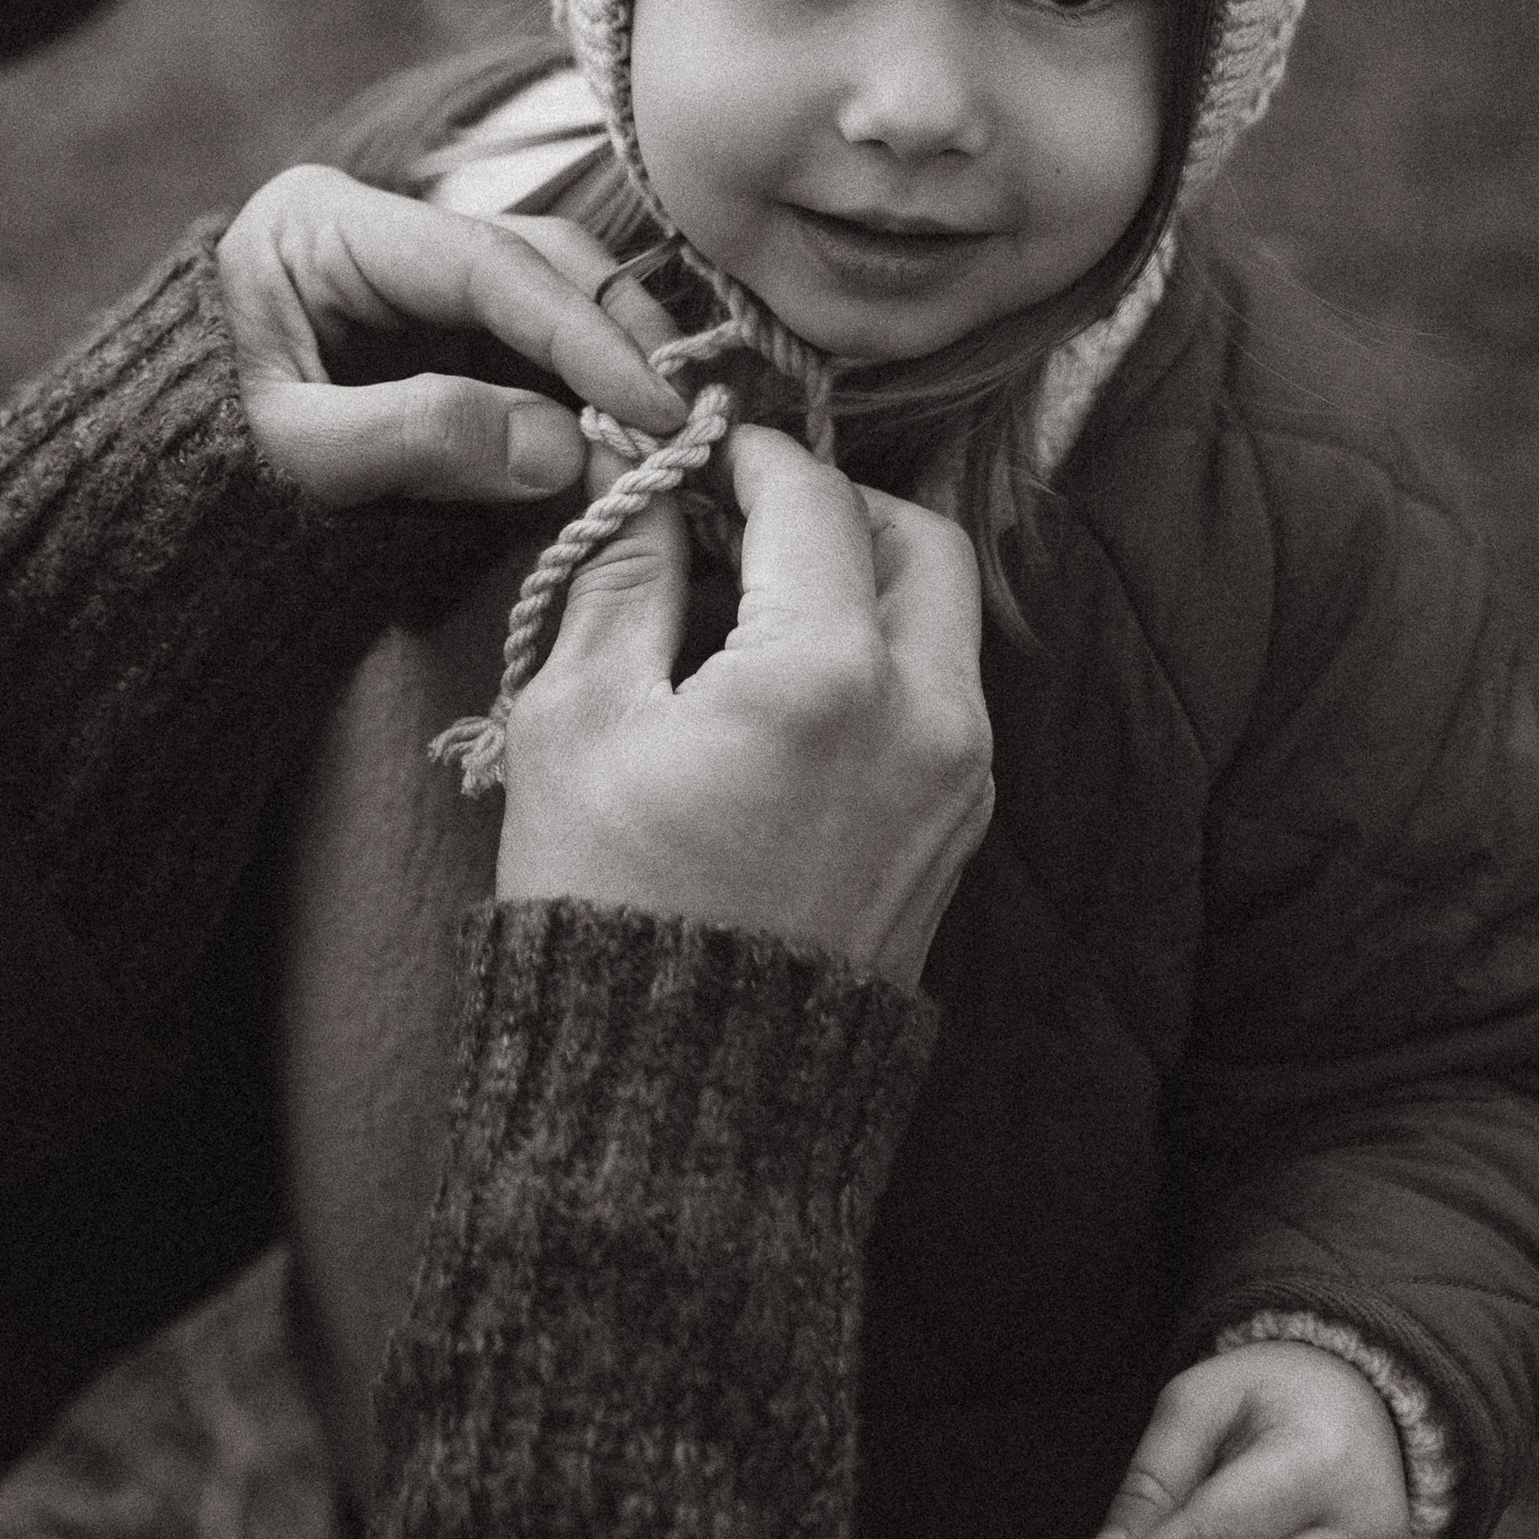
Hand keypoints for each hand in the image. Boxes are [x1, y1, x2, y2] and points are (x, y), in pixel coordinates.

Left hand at [213, 162, 686, 507]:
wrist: (136, 496)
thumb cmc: (188, 466)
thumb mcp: (291, 454)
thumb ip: (418, 438)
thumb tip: (563, 447)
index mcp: (325, 225)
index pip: (485, 262)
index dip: (581, 332)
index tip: (649, 401)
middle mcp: (380, 233)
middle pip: (532, 260)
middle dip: (615, 333)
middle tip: (685, 414)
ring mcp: (412, 283)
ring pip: (545, 298)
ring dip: (612, 360)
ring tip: (674, 427)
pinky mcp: (434, 336)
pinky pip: (526, 351)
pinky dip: (581, 390)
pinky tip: (628, 430)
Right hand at [493, 422, 991, 984]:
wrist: (678, 1088)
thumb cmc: (606, 901)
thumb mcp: (580, 720)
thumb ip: (621, 573)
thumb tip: (632, 475)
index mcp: (828, 673)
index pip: (810, 497)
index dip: (744, 454)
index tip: (690, 450)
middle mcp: (927, 715)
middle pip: (920, 541)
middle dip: (835, 508)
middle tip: (743, 512)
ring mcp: (959, 780)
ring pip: (943, 624)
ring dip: (865, 583)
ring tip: (757, 601)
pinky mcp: (957, 832)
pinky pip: (941, 702)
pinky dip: (882, 661)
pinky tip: (788, 686)